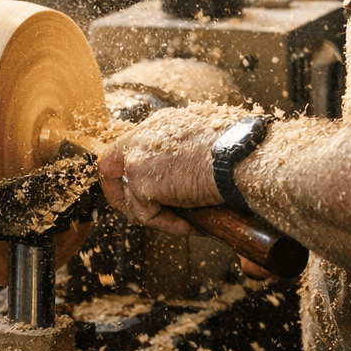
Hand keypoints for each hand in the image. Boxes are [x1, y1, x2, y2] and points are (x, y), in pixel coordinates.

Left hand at [96, 104, 246, 234]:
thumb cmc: (240, 152)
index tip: (147, 191)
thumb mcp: (211, 146)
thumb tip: (192, 180)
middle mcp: (143, 137)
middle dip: (124, 197)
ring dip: (156, 217)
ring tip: (185, 222)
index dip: (132, 172)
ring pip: (130, 199)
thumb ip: (190, 159)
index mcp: (161, 125)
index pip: (130, 147)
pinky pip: (146, 215)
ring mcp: (137, 158)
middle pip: (109, 168)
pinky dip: (168, 225)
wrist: (241, 157)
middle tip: (148, 214)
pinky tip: (190, 224)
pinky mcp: (140, 180)